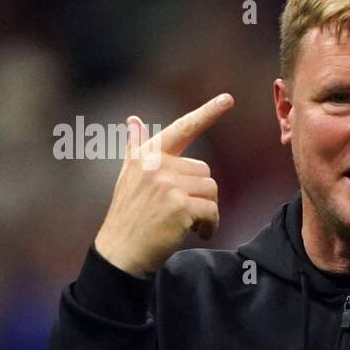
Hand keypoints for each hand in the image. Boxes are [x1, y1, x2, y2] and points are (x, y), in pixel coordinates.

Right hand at [93, 94, 232, 276]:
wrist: (120, 251)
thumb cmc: (129, 215)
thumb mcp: (129, 177)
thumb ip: (136, 148)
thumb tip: (132, 119)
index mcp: (147, 155)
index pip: (182, 129)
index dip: (207, 113)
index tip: (228, 98)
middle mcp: (156, 165)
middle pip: (205, 171)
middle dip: (201, 194)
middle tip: (182, 212)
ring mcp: (167, 184)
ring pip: (212, 191)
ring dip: (207, 211)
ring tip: (186, 223)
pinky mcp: (179, 205)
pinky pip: (212, 211)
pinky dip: (210, 226)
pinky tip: (195, 233)